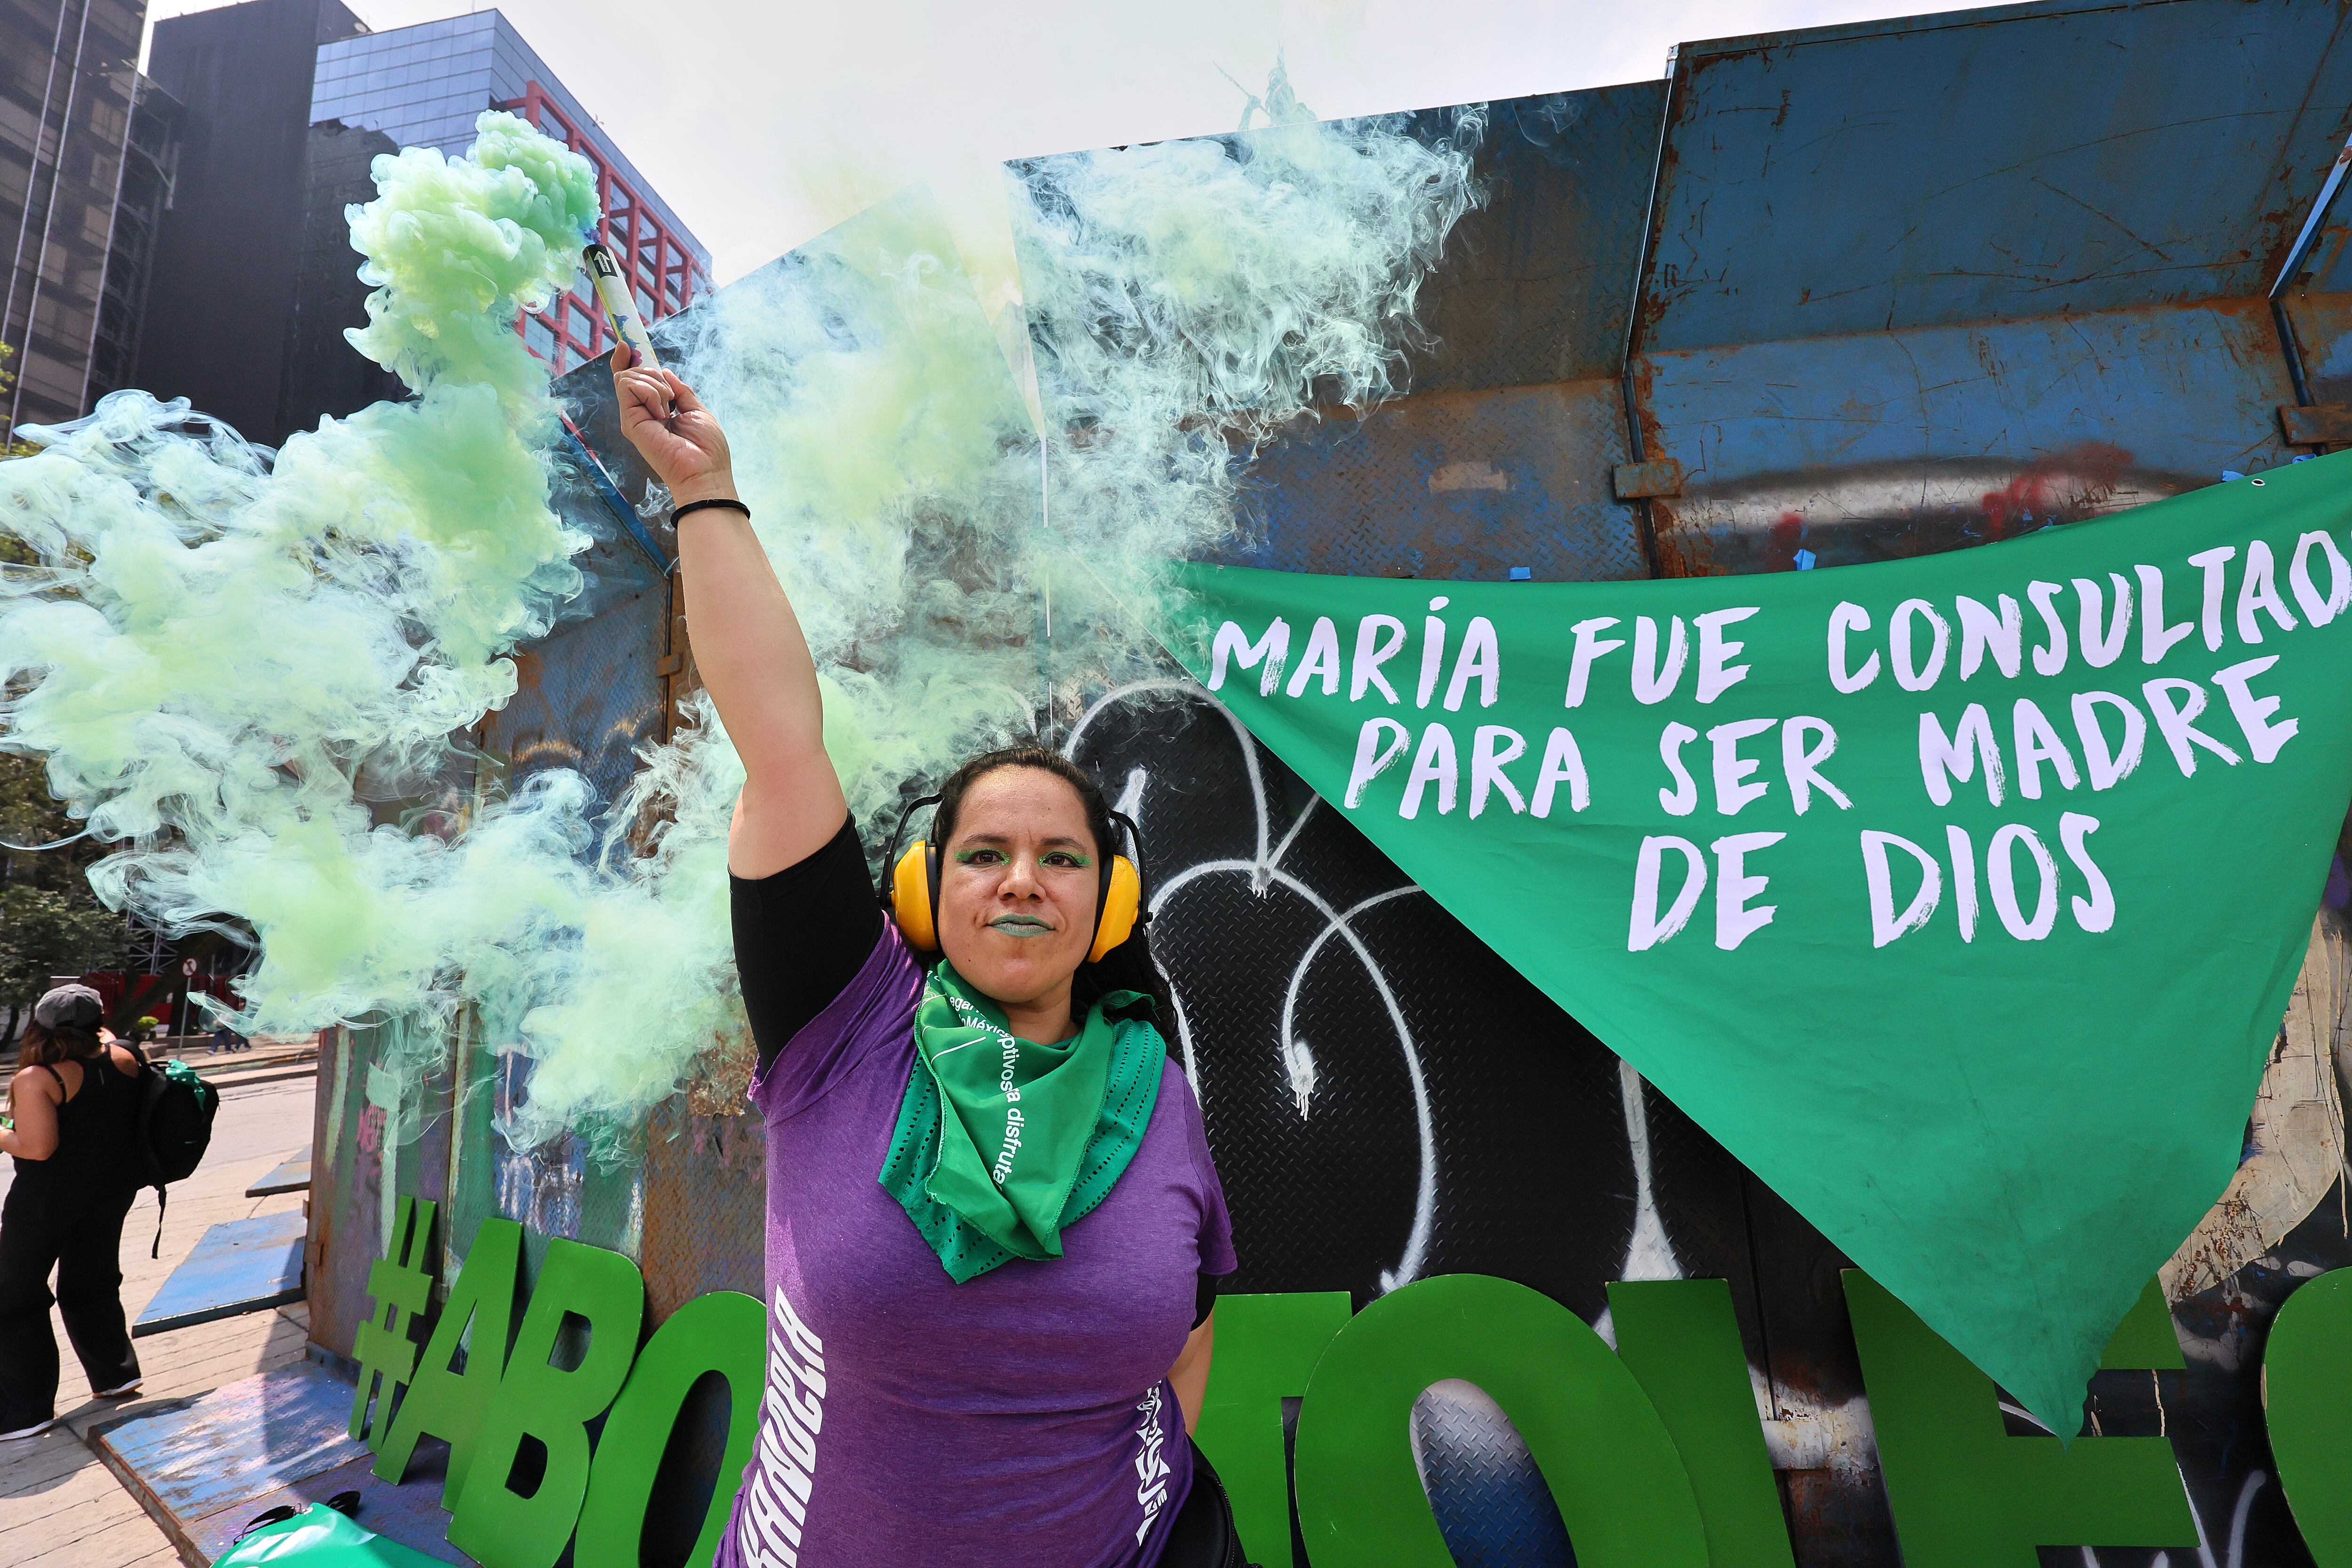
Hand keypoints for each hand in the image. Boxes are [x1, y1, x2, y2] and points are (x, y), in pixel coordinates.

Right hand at [612, 343, 736, 506]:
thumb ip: (679, 390)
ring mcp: (633, 417)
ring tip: (669, 410)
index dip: (628, 360)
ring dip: (656, 385)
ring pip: (629, 377)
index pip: (634, 380)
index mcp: (655, 411)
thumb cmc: (706, 449)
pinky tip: (663, 413)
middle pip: (632, 373)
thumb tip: (663, 370)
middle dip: (654, 375)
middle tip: (672, 400)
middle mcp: (640, 413)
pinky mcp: (629, 421)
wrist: (704, 473)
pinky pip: (629, 386)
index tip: (627, 344)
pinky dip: (651, 391)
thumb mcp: (696, 410)